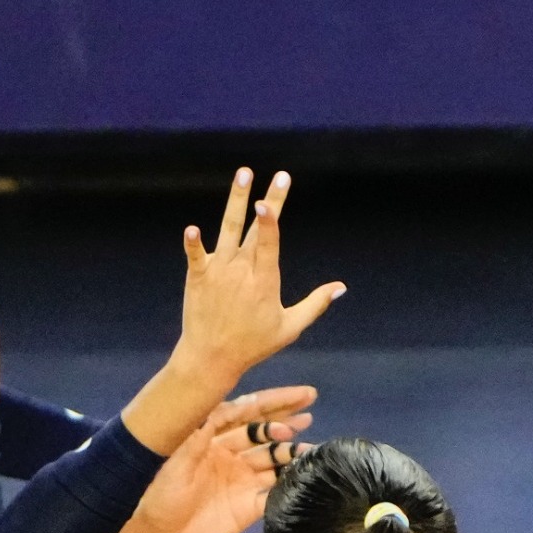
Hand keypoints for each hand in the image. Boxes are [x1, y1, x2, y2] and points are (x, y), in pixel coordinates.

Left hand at [110, 385, 315, 532]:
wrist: (152, 532)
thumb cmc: (155, 490)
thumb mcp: (175, 456)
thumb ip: (201, 432)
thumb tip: (227, 405)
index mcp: (213, 437)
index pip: (247, 413)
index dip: (274, 403)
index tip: (300, 396)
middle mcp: (231, 454)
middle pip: (265, 434)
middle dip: (288, 422)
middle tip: (310, 415)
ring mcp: (241, 480)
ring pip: (274, 462)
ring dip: (294, 454)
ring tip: (314, 450)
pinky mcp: (248, 506)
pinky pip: (275, 492)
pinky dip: (292, 485)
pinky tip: (308, 477)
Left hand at [170, 169, 344, 392]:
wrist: (211, 357)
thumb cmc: (253, 344)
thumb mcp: (290, 327)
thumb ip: (316, 304)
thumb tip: (341, 287)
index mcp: (264, 282)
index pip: (269, 245)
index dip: (269, 222)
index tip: (268, 201)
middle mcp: (241, 272)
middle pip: (255, 229)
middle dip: (267, 201)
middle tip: (278, 177)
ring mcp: (218, 272)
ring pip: (228, 229)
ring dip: (236, 201)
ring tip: (244, 175)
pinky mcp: (198, 276)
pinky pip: (195, 254)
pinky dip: (193, 242)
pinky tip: (192, 228)